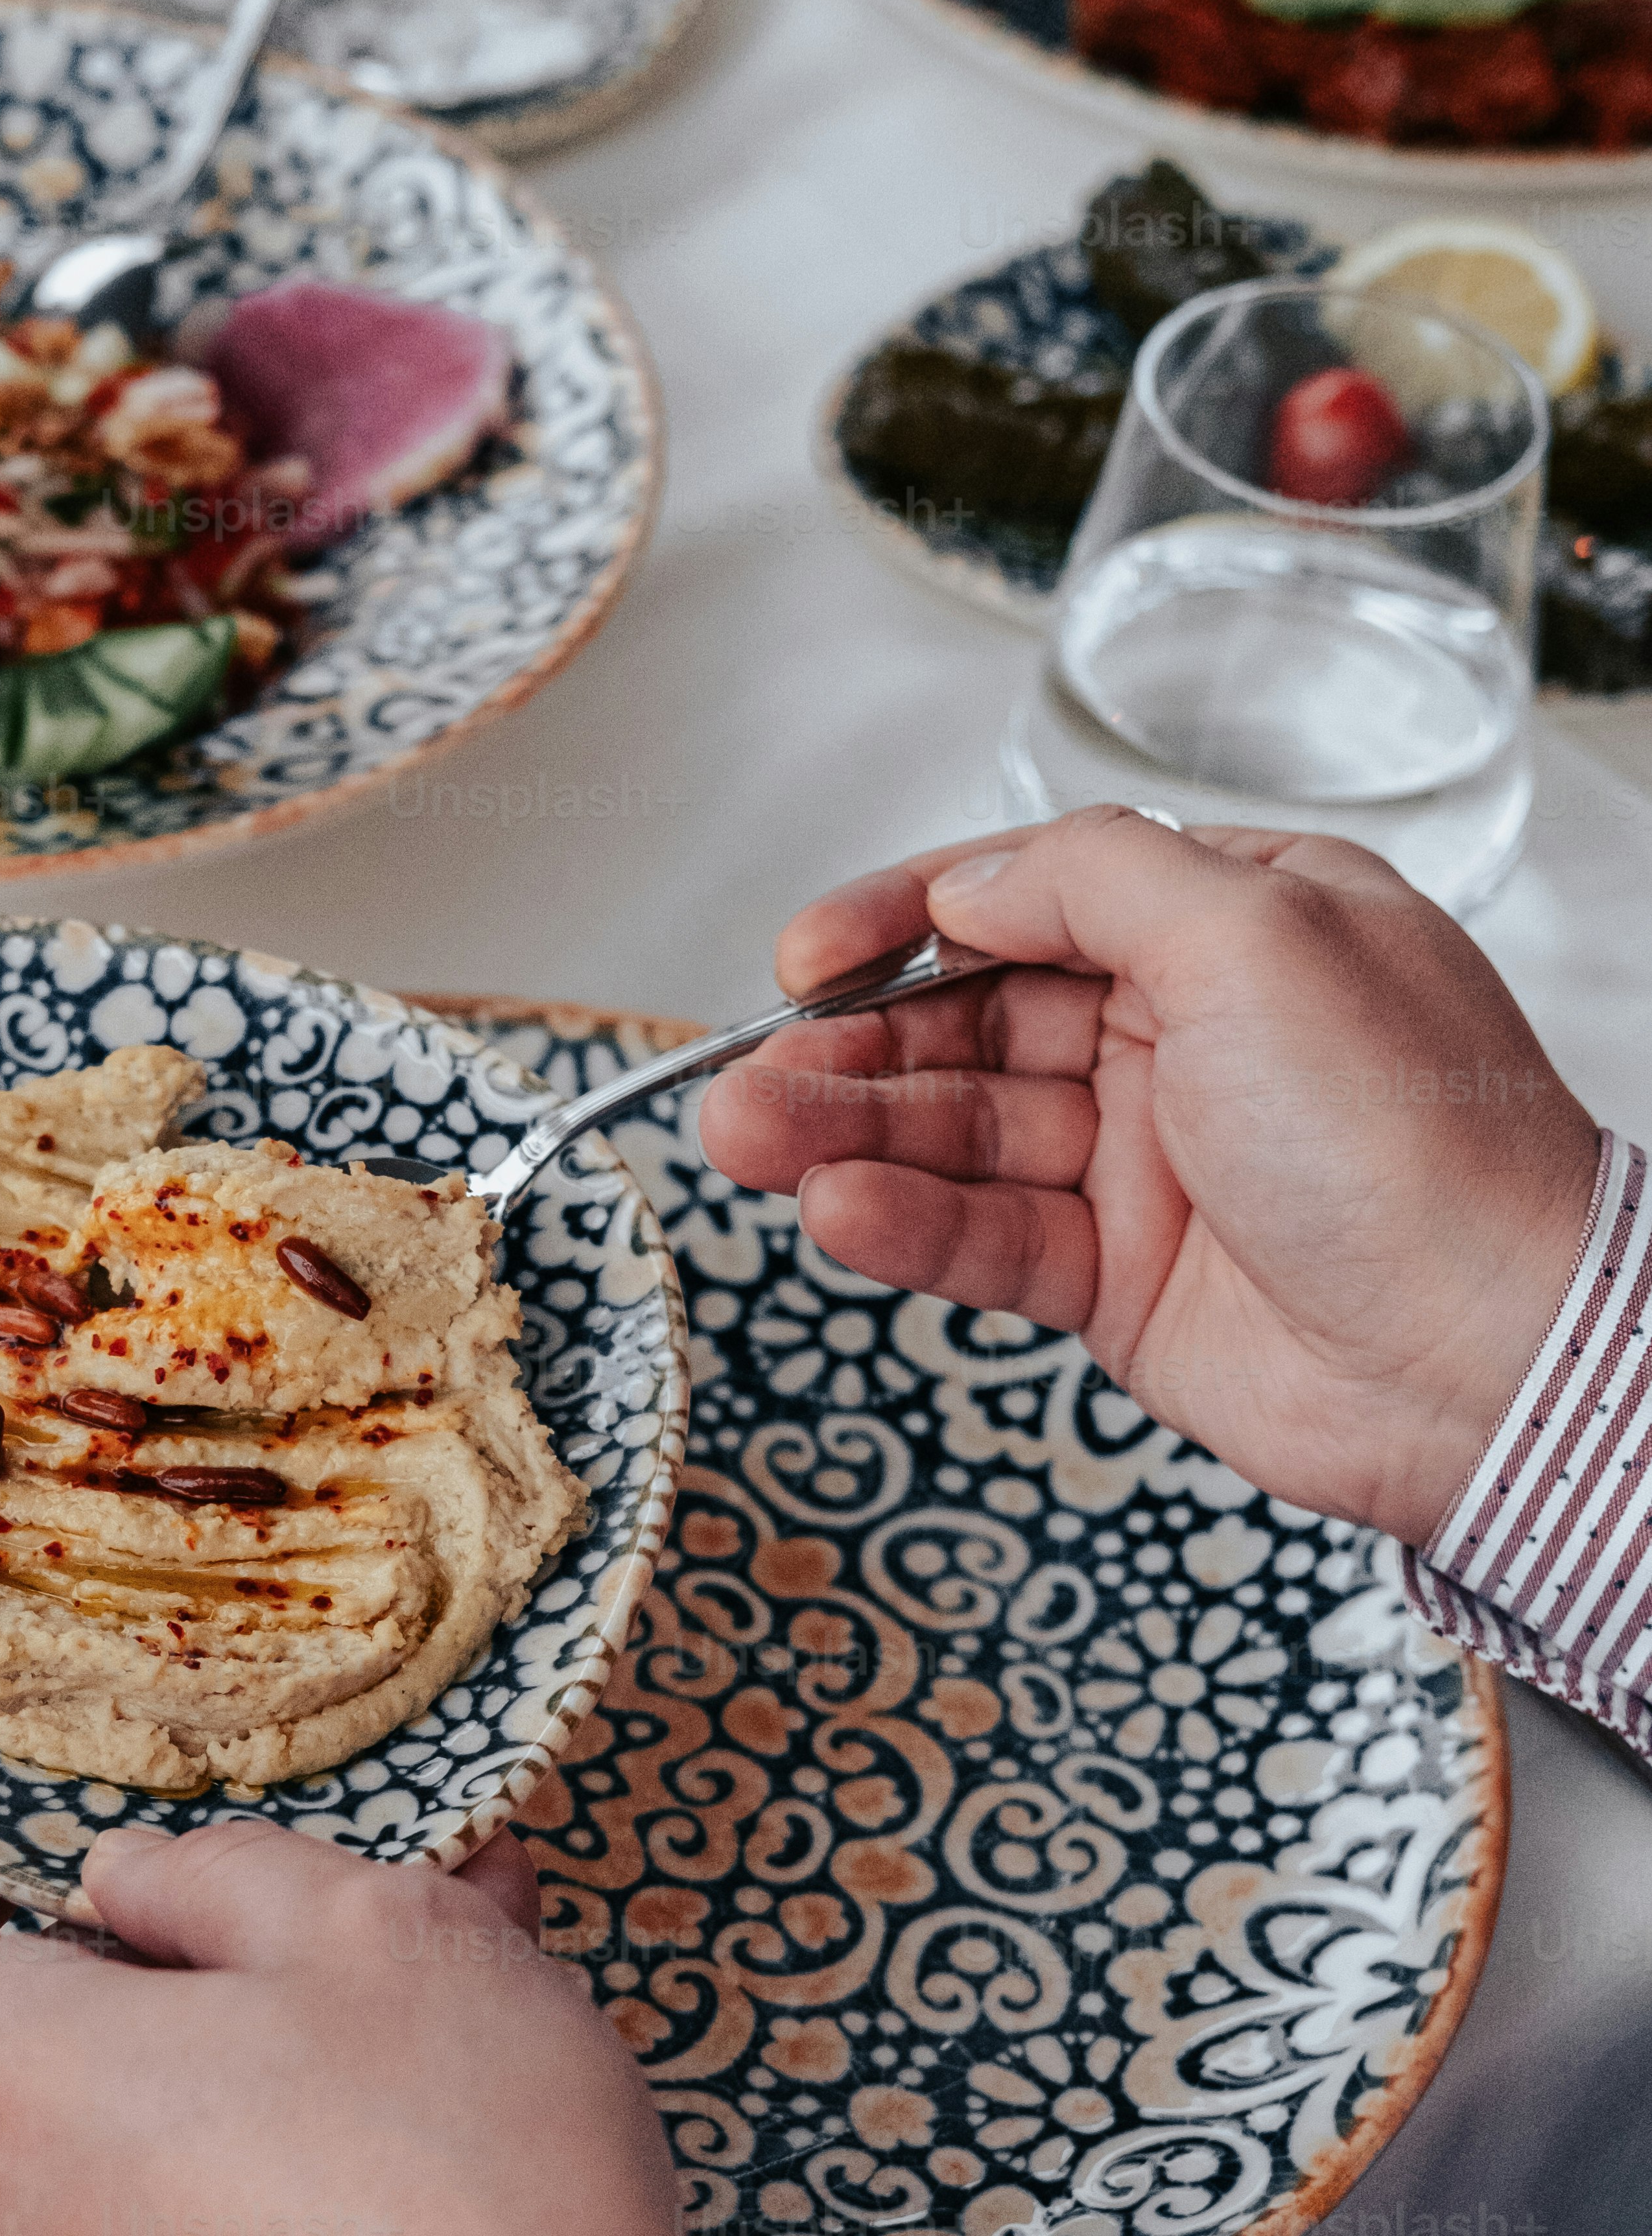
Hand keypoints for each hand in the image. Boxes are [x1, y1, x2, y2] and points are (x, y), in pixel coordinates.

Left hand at [0, 1823, 785, 2235]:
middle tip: (306, 1900)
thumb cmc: (448, 2173)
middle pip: (17, 2029)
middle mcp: (10, 2204)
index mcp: (14, 2075)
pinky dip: (267, 2129)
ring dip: (243, 2033)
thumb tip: (140, 1880)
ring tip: (417, 1983)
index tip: (14, 1843)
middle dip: (159, 1950)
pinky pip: (176, 2198)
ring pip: (122, 2112)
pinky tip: (423, 2085)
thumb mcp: (367, 1928)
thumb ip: (218, 1873)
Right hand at [695, 806, 1598, 1550]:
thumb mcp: (1258, 936)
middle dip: (849, 1048)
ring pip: (962, 1135)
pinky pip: (987, 1239)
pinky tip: (838, 1215)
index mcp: (1238, 925)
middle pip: (973, 1022)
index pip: (1036, 896)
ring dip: (846, 1138)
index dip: (907, 920)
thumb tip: (978, 877)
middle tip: (746, 1076)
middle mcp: (1190, 1037)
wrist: (1490, 1358)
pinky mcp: (1122, 1282)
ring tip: (746, 1142)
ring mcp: (1150, 1164)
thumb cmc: (1417, 1140)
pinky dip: (906, 1225)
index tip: (807, 956)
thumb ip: (1102, 880)